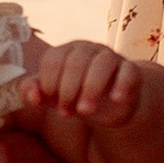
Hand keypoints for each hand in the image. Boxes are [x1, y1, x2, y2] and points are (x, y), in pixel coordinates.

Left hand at [22, 39, 142, 129]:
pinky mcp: (131, 71)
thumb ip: (33, 94)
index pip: (54, 59)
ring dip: (92, 88)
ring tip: (85, 112)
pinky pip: (129, 71)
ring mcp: (111, 58)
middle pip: (77, 61)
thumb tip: (32, 96)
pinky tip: (116, 99)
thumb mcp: (51, 98)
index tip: (52, 101)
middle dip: (68, 89)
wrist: (109, 106)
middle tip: (66, 112)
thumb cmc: (75, 96)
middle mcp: (89, 50)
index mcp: (66, 52)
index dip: (50, 82)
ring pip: (103, 63)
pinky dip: (122, 85)